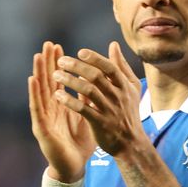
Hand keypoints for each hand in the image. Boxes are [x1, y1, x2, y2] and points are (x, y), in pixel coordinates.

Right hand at [28, 41, 95, 181]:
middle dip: (47, 62)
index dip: (57, 63)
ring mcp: (44, 117)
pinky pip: (37, 108)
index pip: (58, 80)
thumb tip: (92, 78)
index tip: (58, 46)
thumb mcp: (86, 114)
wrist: (74, 166)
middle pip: (47, 81)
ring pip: (40, 91)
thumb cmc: (79, 141)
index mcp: (61, 104)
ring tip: (37, 56)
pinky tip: (32, 80)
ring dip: (38, 72)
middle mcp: (50, 108)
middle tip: (47, 44)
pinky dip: (34, 93)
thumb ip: (86, 97)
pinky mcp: (41, 128)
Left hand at [52, 41, 143, 155]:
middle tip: (61, 61)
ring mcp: (109, 110)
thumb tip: (113, 44)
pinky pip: (83, 110)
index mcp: (125, 85)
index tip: (80, 52)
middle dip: (77, 67)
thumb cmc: (129, 111)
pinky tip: (58, 95)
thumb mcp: (131, 87)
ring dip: (70, 81)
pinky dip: (70, 101)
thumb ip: (121, 66)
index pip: (109, 67)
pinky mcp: (100, 123)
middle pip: (96, 77)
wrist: (131, 142)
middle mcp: (118, 96)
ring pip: (88, 91)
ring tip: (56, 75)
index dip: (95, 58)